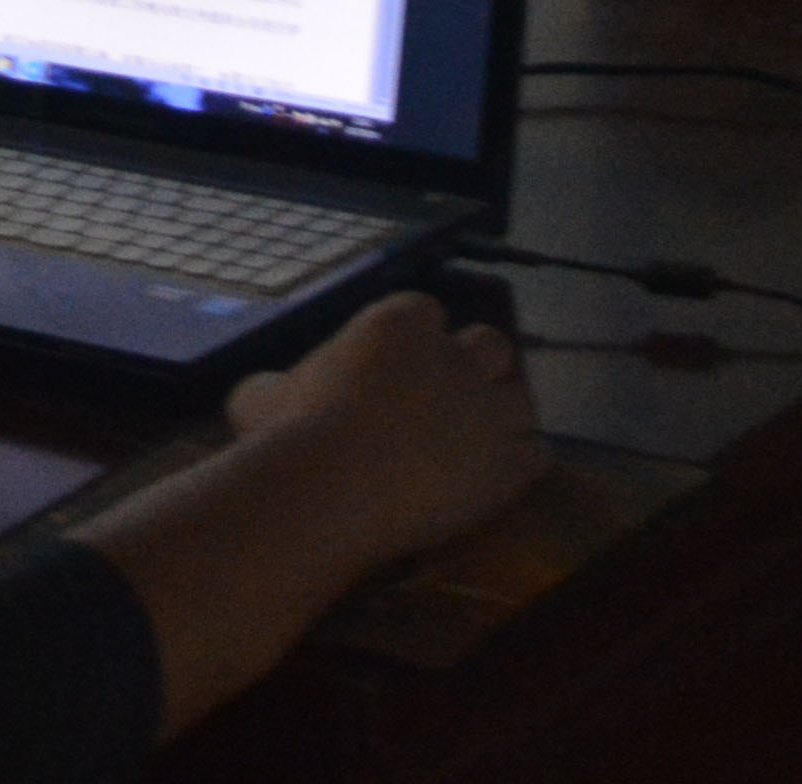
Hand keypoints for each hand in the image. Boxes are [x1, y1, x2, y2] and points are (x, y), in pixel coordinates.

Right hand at [222, 293, 543, 563]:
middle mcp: (455, 358)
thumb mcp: (263, 391)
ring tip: (483, 435)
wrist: (330, 490)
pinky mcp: (507, 467)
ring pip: (523, 398)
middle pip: (493, 345)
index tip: (403, 366)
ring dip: (504, 412)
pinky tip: (500, 472)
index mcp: (400, 324)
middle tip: (455, 394)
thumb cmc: (291, 432)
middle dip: (480, 365)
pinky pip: (538, 453)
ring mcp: (488, 413)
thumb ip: (280, 384)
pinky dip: (522, 461)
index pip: (428, 312)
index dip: (419, 338)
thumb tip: (266, 392)